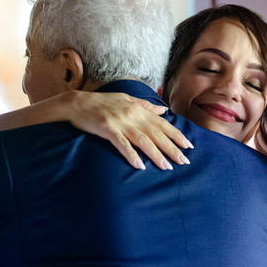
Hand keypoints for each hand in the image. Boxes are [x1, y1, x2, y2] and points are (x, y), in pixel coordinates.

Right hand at [57, 91, 192, 169]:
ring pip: (143, 140)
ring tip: (167, 167)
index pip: (162, 123)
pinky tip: (140, 166)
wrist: (77, 102)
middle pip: (156, 134)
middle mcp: (132, 115)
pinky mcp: (107, 129)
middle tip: (184, 161)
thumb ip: (146, 106)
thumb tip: (164, 110)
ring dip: (156, 154)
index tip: (188, 146)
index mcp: (138, 109)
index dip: (176, 135)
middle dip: (172, 148)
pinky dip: (132, 155)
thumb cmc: (102, 102)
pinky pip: (122, 144)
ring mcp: (120, 122)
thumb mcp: (126, 99)